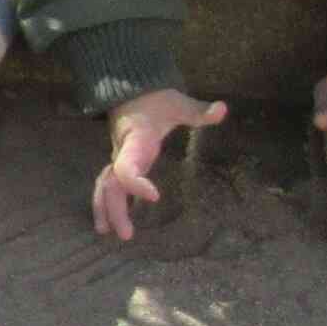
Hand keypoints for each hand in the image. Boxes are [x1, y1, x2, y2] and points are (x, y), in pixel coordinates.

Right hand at [92, 88, 228, 241]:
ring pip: (104, 186)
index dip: (137, 183)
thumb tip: (222, 109)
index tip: (156, 197)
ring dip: (105, 209)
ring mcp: (119, 158)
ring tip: (107, 233)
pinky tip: (112, 219)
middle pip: (111, 185)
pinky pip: (108, 184)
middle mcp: (122, 153)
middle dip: (115, 210)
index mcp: (135, 141)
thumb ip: (199, 111)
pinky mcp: (121, 161)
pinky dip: (106, 201)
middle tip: (128, 235)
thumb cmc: (157, 100)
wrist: (133, 90)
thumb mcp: (179, 104)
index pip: (127, 167)